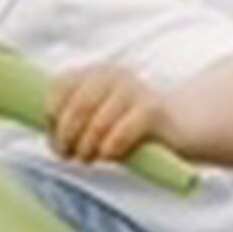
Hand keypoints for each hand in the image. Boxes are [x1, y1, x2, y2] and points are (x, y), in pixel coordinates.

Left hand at [48, 65, 170, 163]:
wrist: (182, 127)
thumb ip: (70, 120)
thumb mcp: (95, 117)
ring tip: (87, 159)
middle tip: (68, 155)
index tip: (53, 137)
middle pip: (75, 108)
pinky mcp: (152, 110)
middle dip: (65, 137)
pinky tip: (107, 156)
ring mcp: (134, 89)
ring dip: (86, 149)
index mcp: (95, 72)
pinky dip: (108, 150)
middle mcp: (113, 75)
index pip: (59, 86)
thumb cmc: (128, 126)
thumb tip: (51, 137)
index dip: (51, 116)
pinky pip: (119, 134)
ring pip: (96, 125)